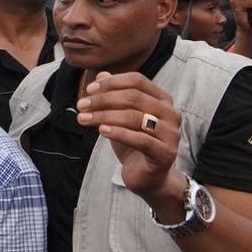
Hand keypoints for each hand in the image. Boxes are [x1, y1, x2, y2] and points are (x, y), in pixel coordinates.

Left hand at [77, 72, 184, 207]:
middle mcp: (170, 113)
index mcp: (162, 99)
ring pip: (134, 117)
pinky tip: (101, 131)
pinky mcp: (165, 153)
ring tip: (83, 119)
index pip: (137, 80)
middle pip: (133, 97)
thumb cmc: (133, 143)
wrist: (148, 177)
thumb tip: (101, 74)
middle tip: (81, 105)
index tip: (89, 90)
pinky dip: (118, 133)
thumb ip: (113, 95)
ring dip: (104, 116)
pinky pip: (140, 139)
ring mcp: (171, 133)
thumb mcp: (120, 116)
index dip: (112, 82)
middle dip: (102, 100)